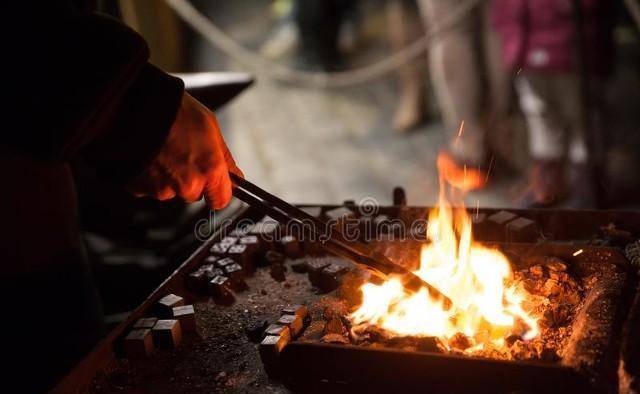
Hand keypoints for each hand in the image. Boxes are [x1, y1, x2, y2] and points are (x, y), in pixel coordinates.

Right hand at [128, 92, 242, 208]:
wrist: (136, 108)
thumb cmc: (173, 112)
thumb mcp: (210, 126)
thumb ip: (225, 157)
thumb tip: (234, 174)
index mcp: (210, 170)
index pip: (221, 200)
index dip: (218, 191)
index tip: (215, 184)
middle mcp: (187, 185)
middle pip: (194, 194)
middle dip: (191, 180)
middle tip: (183, 155)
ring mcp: (162, 189)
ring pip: (171, 191)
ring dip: (170, 177)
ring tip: (164, 151)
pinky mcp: (140, 189)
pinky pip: (150, 188)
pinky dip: (151, 176)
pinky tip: (151, 156)